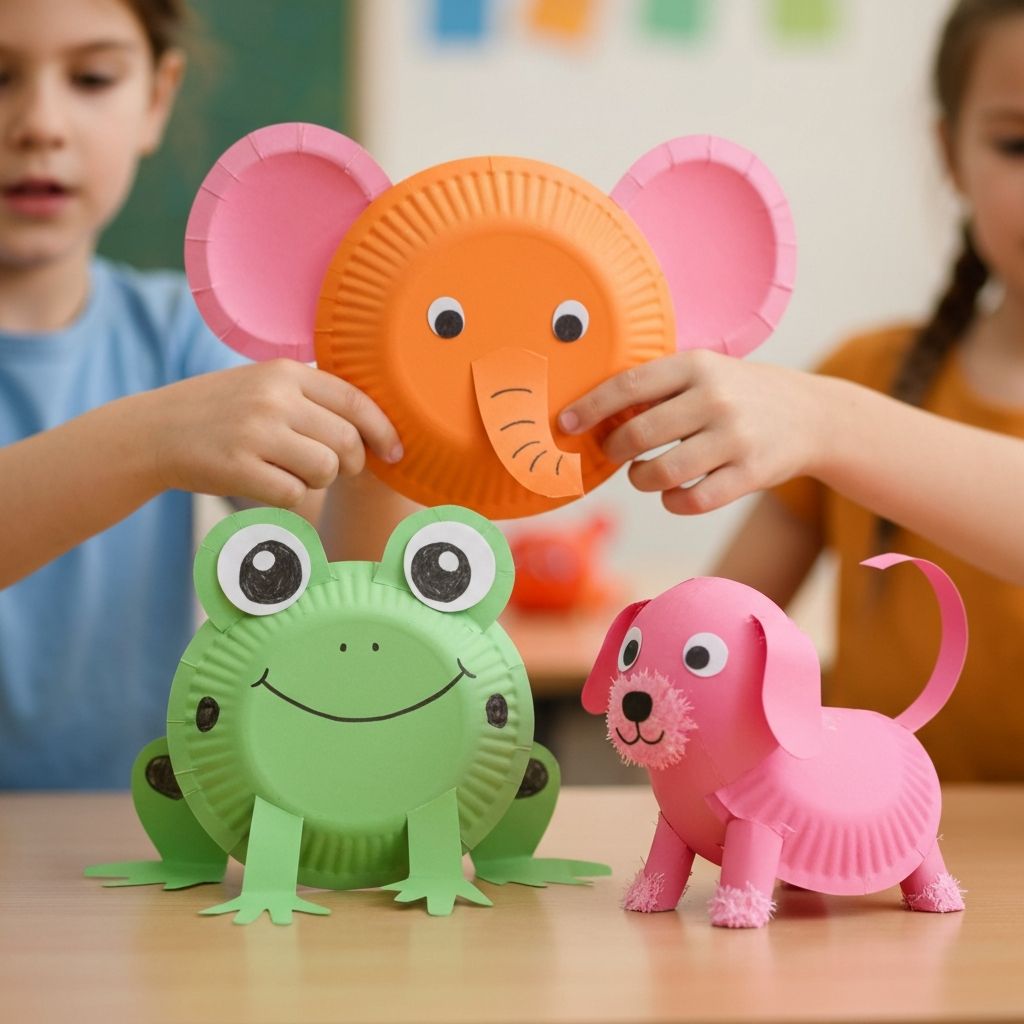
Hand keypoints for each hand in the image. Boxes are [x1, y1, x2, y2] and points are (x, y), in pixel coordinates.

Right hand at [142, 360, 402, 507]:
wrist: (154, 431)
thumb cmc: (220, 412)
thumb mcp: (264, 385)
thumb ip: (312, 397)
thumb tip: (375, 423)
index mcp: (286, 371)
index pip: (357, 401)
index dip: (384, 431)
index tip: (395, 452)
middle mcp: (274, 397)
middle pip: (347, 442)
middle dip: (348, 464)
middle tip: (330, 468)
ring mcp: (255, 431)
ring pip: (325, 470)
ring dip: (316, 480)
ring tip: (288, 471)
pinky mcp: (238, 467)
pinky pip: (294, 494)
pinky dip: (288, 497)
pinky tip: (266, 483)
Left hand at [558, 350, 823, 514]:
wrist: (812, 415)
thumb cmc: (740, 394)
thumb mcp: (707, 371)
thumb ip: (659, 385)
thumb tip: (593, 411)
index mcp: (697, 365)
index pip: (629, 385)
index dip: (590, 407)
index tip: (565, 423)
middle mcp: (716, 398)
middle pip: (639, 433)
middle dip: (614, 449)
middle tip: (612, 451)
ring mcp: (735, 438)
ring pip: (662, 473)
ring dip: (641, 479)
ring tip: (643, 473)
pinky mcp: (750, 474)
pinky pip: (692, 500)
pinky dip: (672, 501)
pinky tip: (673, 492)